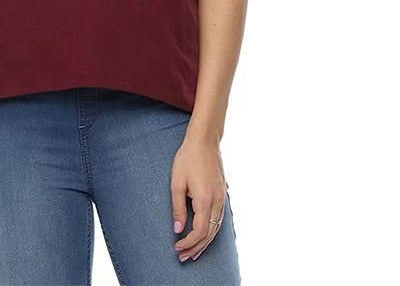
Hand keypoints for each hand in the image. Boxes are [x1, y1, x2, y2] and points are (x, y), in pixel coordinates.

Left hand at [170, 137, 228, 262]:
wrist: (204, 141)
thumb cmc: (188, 158)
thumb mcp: (176, 182)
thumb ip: (177, 208)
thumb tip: (178, 230)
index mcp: (205, 198)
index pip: (200, 231)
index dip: (188, 243)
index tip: (177, 247)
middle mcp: (217, 200)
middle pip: (210, 233)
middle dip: (196, 248)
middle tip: (183, 257)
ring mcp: (222, 197)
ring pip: (217, 228)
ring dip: (205, 242)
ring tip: (193, 252)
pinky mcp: (223, 193)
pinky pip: (219, 219)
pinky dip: (212, 231)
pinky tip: (204, 235)